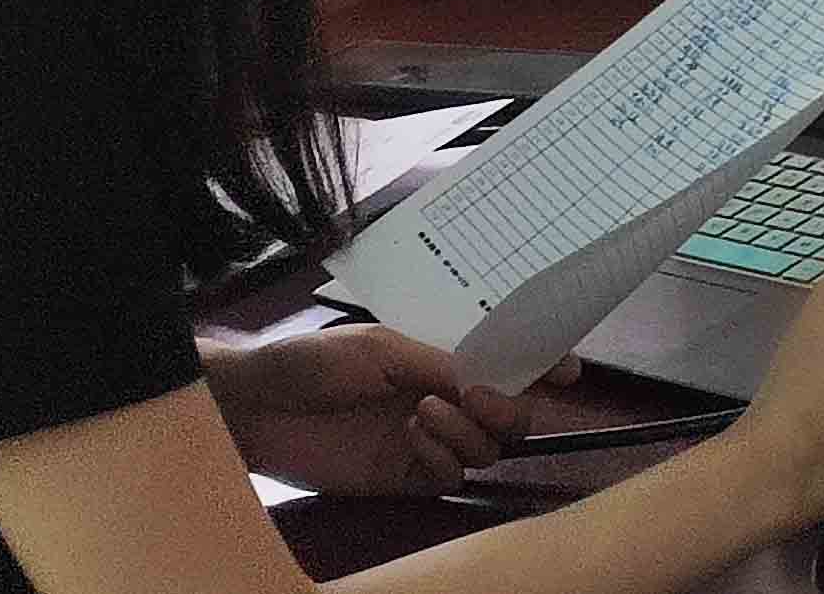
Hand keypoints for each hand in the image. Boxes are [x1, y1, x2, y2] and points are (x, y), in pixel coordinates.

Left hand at [207, 325, 555, 497]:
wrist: (256, 408)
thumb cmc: (312, 362)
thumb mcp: (383, 348)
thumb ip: (441, 363)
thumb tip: (493, 377)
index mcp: (441, 360)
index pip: (506, 364)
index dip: (542, 366)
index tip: (567, 370)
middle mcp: (444, 400)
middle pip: (510, 416)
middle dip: (509, 407)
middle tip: (477, 395)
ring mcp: (427, 441)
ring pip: (487, 450)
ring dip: (468, 431)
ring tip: (424, 412)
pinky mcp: (404, 477)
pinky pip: (450, 476)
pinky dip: (443, 457)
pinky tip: (413, 439)